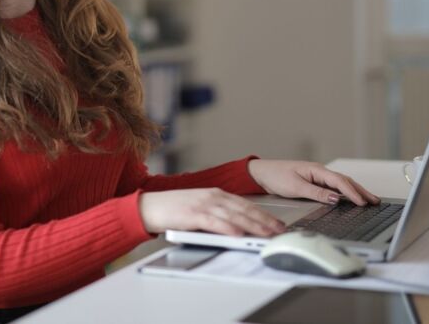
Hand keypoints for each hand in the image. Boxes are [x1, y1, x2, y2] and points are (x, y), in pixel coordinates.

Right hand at [138, 188, 288, 236]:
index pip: (245, 204)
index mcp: (216, 193)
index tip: (276, 223)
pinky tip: (238, 234)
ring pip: (234, 216)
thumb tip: (238, 228)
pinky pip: (215, 222)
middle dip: (264, 221)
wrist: (150, 206)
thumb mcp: (200, 207)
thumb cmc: (173, 209)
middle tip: (279, 231)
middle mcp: (212, 196)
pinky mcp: (192, 214)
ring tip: (266, 234)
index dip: (263, 214)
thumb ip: (218, 214)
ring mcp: (203, 204)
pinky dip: (228, 228)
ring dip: (253, 226)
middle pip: (244, 209)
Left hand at [247, 160, 380, 205]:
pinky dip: (344, 192)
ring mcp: (317, 176)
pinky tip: (350, 198)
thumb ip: (316, 193)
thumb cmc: (276, 177)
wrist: (262, 174)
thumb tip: (335, 198)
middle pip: (345, 181)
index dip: (352, 193)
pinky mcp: (314, 182)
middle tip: (375, 201)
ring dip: (355, 191)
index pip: (339, 181)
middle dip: (360, 191)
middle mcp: (319, 171)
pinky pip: (333, 187)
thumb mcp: (296, 187)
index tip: (363, 202)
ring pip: (340, 184)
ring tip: (369, 199)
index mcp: (316, 170)